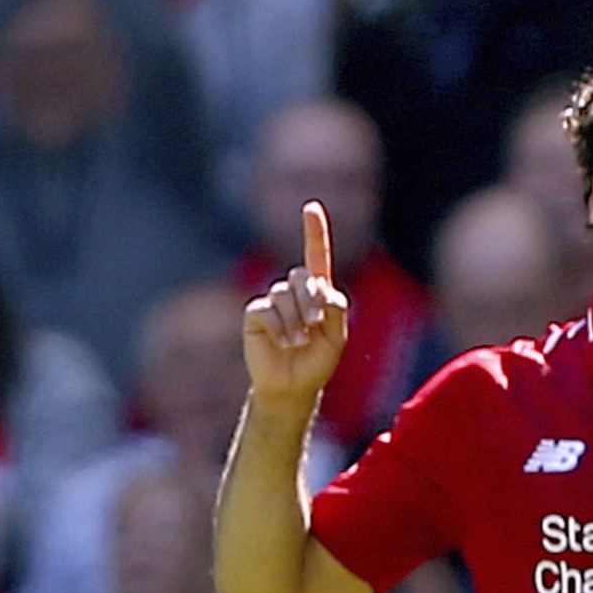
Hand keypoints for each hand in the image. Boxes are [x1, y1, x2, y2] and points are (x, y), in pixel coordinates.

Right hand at [242, 201, 349, 405]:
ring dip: (296, 322)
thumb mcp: (337, 336)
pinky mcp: (256, 314)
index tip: (311, 207)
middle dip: (311, 300)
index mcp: (317, 292)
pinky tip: (282, 343)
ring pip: (285, 295)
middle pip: (303, 276)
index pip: (316, 256)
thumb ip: (335, 309)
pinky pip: (267, 310)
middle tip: (315, 326)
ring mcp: (273, 301)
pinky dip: (279, 328)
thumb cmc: (317, 360)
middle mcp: (293, 291)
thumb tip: (323, 288)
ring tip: (298, 343)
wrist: (295, 385)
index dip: (314, 232)